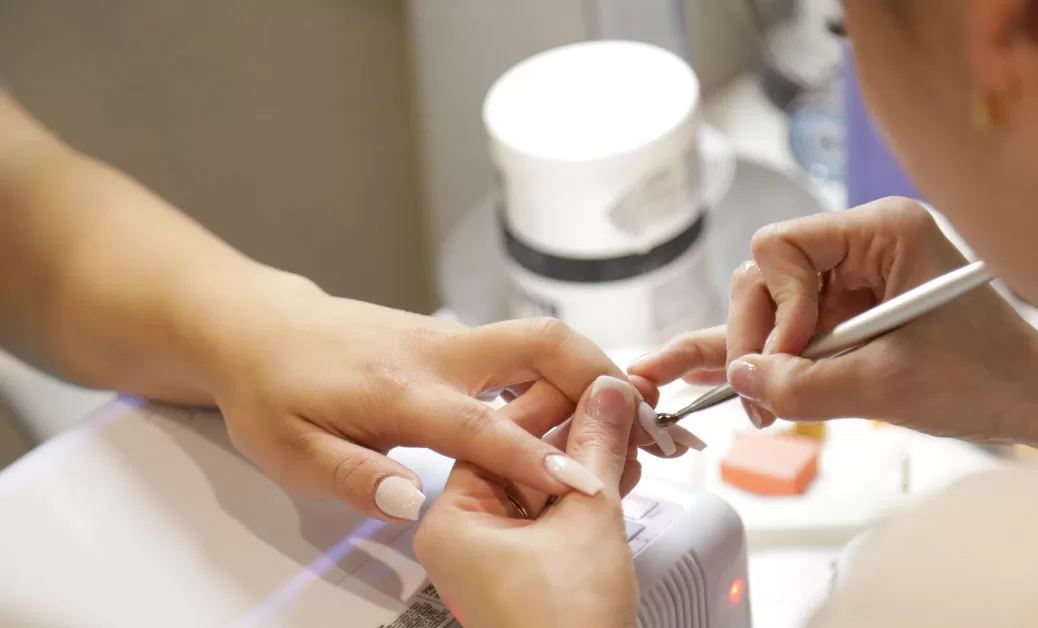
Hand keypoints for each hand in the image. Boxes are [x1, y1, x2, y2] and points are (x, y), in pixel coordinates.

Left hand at [193, 276, 693, 521]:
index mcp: (400, 388)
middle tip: (646, 422)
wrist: (259, 327)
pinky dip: (565, 375)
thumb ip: (354, 477)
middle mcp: (439, 353)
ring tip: (633, 423)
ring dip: (594, 374)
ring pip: (541, 341)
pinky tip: (581, 411)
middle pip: (541, 343)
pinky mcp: (456, 340)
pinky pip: (524, 351)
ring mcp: (452, 339)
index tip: (589, 483)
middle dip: (602, 376)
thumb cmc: (273, 389)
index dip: (538, 457)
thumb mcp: (290, 450)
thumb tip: (415, 500)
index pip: (483, 425)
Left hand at [414, 376, 639, 627]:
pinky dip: (584, 492)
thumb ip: (597, 446)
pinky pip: (550, 513)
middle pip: (518, 454)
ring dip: (586, 460)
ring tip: (629, 436)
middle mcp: (464, 533)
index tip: (596, 381)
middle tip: (619, 406)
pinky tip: (619, 471)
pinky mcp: (523, 570)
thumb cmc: (562, 627)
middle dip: (575, 431)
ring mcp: (493, 554)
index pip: (497, 432)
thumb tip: (610, 394)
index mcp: (452, 517)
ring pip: (539, 483)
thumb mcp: (587, 518)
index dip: (555, 400)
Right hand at [632, 198, 1037, 444]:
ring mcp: (853, 278)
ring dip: (759, 355)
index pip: (781, 246)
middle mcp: (862, 243)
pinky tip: (710, 373)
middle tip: (758, 395)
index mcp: (883, 231)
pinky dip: (765, 356)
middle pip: (767, 275)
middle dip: (757, 336)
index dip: (774, 305)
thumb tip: (740, 377)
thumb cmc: (985, 380)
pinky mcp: (850, 313)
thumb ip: (804, 384)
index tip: (792, 356)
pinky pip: (791, 329)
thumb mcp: (886, 386)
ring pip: (770, 305)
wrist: (1036, 403)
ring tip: (752, 405)